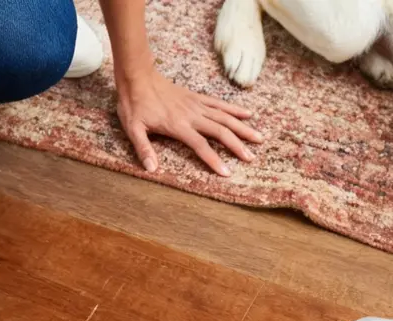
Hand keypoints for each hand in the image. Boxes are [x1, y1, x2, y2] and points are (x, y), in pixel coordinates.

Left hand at [116, 66, 262, 175]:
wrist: (137, 76)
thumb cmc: (134, 104)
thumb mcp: (133, 128)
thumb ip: (143, 148)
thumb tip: (152, 169)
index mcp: (178, 125)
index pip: (201, 145)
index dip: (214, 160)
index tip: (227, 173)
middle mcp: (192, 115)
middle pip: (220, 131)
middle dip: (237, 145)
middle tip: (251, 158)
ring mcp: (197, 105)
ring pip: (225, 117)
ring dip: (243, 128)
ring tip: (259, 138)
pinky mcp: (197, 98)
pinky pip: (220, 104)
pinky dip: (235, 109)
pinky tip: (248, 114)